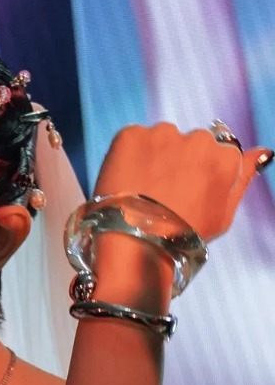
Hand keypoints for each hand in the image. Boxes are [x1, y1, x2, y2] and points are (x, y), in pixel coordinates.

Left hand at [94, 121, 271, 245]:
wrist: (133, 251)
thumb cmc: (180, 241)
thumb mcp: (222, 216)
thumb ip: (243, 178)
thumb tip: (262, 152)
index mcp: (225, 158)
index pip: (216, 153)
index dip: (198, 176)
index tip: (186, 195)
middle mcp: (199, 139)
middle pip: (189, 144)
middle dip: (177, 163)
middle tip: (160, 198)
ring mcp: (164, 134)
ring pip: (160, 140)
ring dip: (152, 158)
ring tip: (140, 194)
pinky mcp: (132, 135)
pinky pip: (132, 139)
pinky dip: (127, 157)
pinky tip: (124, 185)